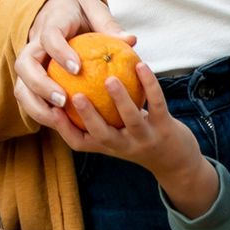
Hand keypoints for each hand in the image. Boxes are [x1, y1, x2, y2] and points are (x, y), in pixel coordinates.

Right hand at [10, 0, 136, 131]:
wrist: (55, 8)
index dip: (59, 53)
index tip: (78, 68)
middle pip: (24, 64)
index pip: (49, 36)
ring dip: (36, 104)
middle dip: (40, 84)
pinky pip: (28, 98)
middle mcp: (34, 43)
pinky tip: (62, 125)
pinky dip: (40, 112)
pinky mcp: (30, 78)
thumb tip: (130, 40)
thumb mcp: (94, 10)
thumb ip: (109, 25)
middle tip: (64, 100)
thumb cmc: (78, 10)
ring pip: (20, 85)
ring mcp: (30, 62)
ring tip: (59, 119)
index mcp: (51, 23)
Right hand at [54, 63, 216, 203]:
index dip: (63, 128)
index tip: (51, 109)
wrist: (177, 164)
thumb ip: (97, 116)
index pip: (79, 142)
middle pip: (102, 134)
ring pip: (132, 120)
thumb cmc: (138, 140)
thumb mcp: (116, 134)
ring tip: (110, 79)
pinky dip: (150, 85)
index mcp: (107, 146)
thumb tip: (70, 80)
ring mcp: (145, 139)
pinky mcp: (166, 129)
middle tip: (75, 95)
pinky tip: (141, 65)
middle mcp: (124, 146)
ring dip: (120, 99)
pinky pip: (157, 105)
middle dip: (88, 116)